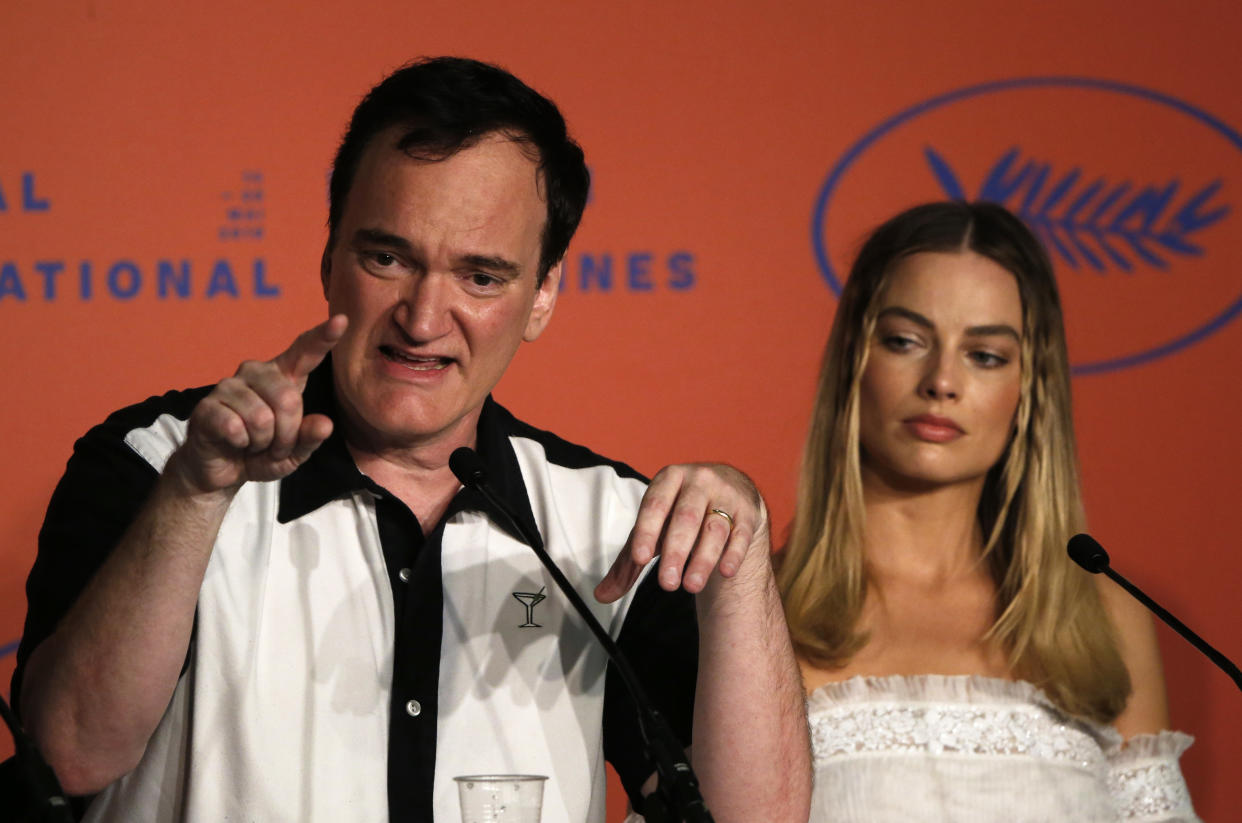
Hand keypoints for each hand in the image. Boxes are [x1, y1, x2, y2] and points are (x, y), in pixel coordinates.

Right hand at [166, 315, 346, 496]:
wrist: (222, 470)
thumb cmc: (262, 453)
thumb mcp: (295, 452)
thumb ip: (310, 437)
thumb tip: (324, 424)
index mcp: (283, 377)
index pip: (305, 352)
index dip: (323, 337)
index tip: (342, 320)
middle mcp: (255, 372)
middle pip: (288, 400)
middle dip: (286, 434)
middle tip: (273, 445)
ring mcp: (228, 386)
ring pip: (261, 418)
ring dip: (263, 442)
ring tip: (253, 444)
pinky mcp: (207, 406)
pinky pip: (235, 427)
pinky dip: (240, 444)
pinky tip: (234, 442)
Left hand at [594, 463, 768, 602]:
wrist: (731, 492)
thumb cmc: (680, 512)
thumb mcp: (654, 529)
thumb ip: (630, 562)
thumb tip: (602, 595)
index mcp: (668, 479)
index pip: (654, 505)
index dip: (646, 531)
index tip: (639, 559)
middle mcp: (699, 481)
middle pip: (686, 517)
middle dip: (675, 552)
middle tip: (666, 584)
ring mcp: (726, 495)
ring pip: (714, 528)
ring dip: (703, 559)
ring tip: (691, 587)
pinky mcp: (748, 512)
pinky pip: (741, 535)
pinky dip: (733, 554)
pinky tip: (725, 573)